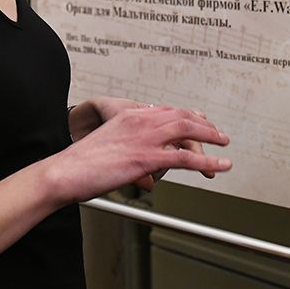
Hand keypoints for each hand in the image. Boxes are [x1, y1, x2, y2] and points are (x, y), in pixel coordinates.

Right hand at [49, 105, 230, 202]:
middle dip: (204, 125)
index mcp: (130, 116)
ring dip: (211, 137)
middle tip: (219, 134)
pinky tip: (220, 166)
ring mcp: (145, 138)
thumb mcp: (111, 151)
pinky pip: (185, 158)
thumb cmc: (82, 164)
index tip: (202, 121)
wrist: (64, 171)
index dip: (189, 116)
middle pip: (183, 117)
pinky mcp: (147, 158)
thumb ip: (133, 159)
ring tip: (225, 145)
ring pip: (188, 131)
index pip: (168, 110)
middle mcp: (140, 121)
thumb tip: (150, 177)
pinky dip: (208, 162)